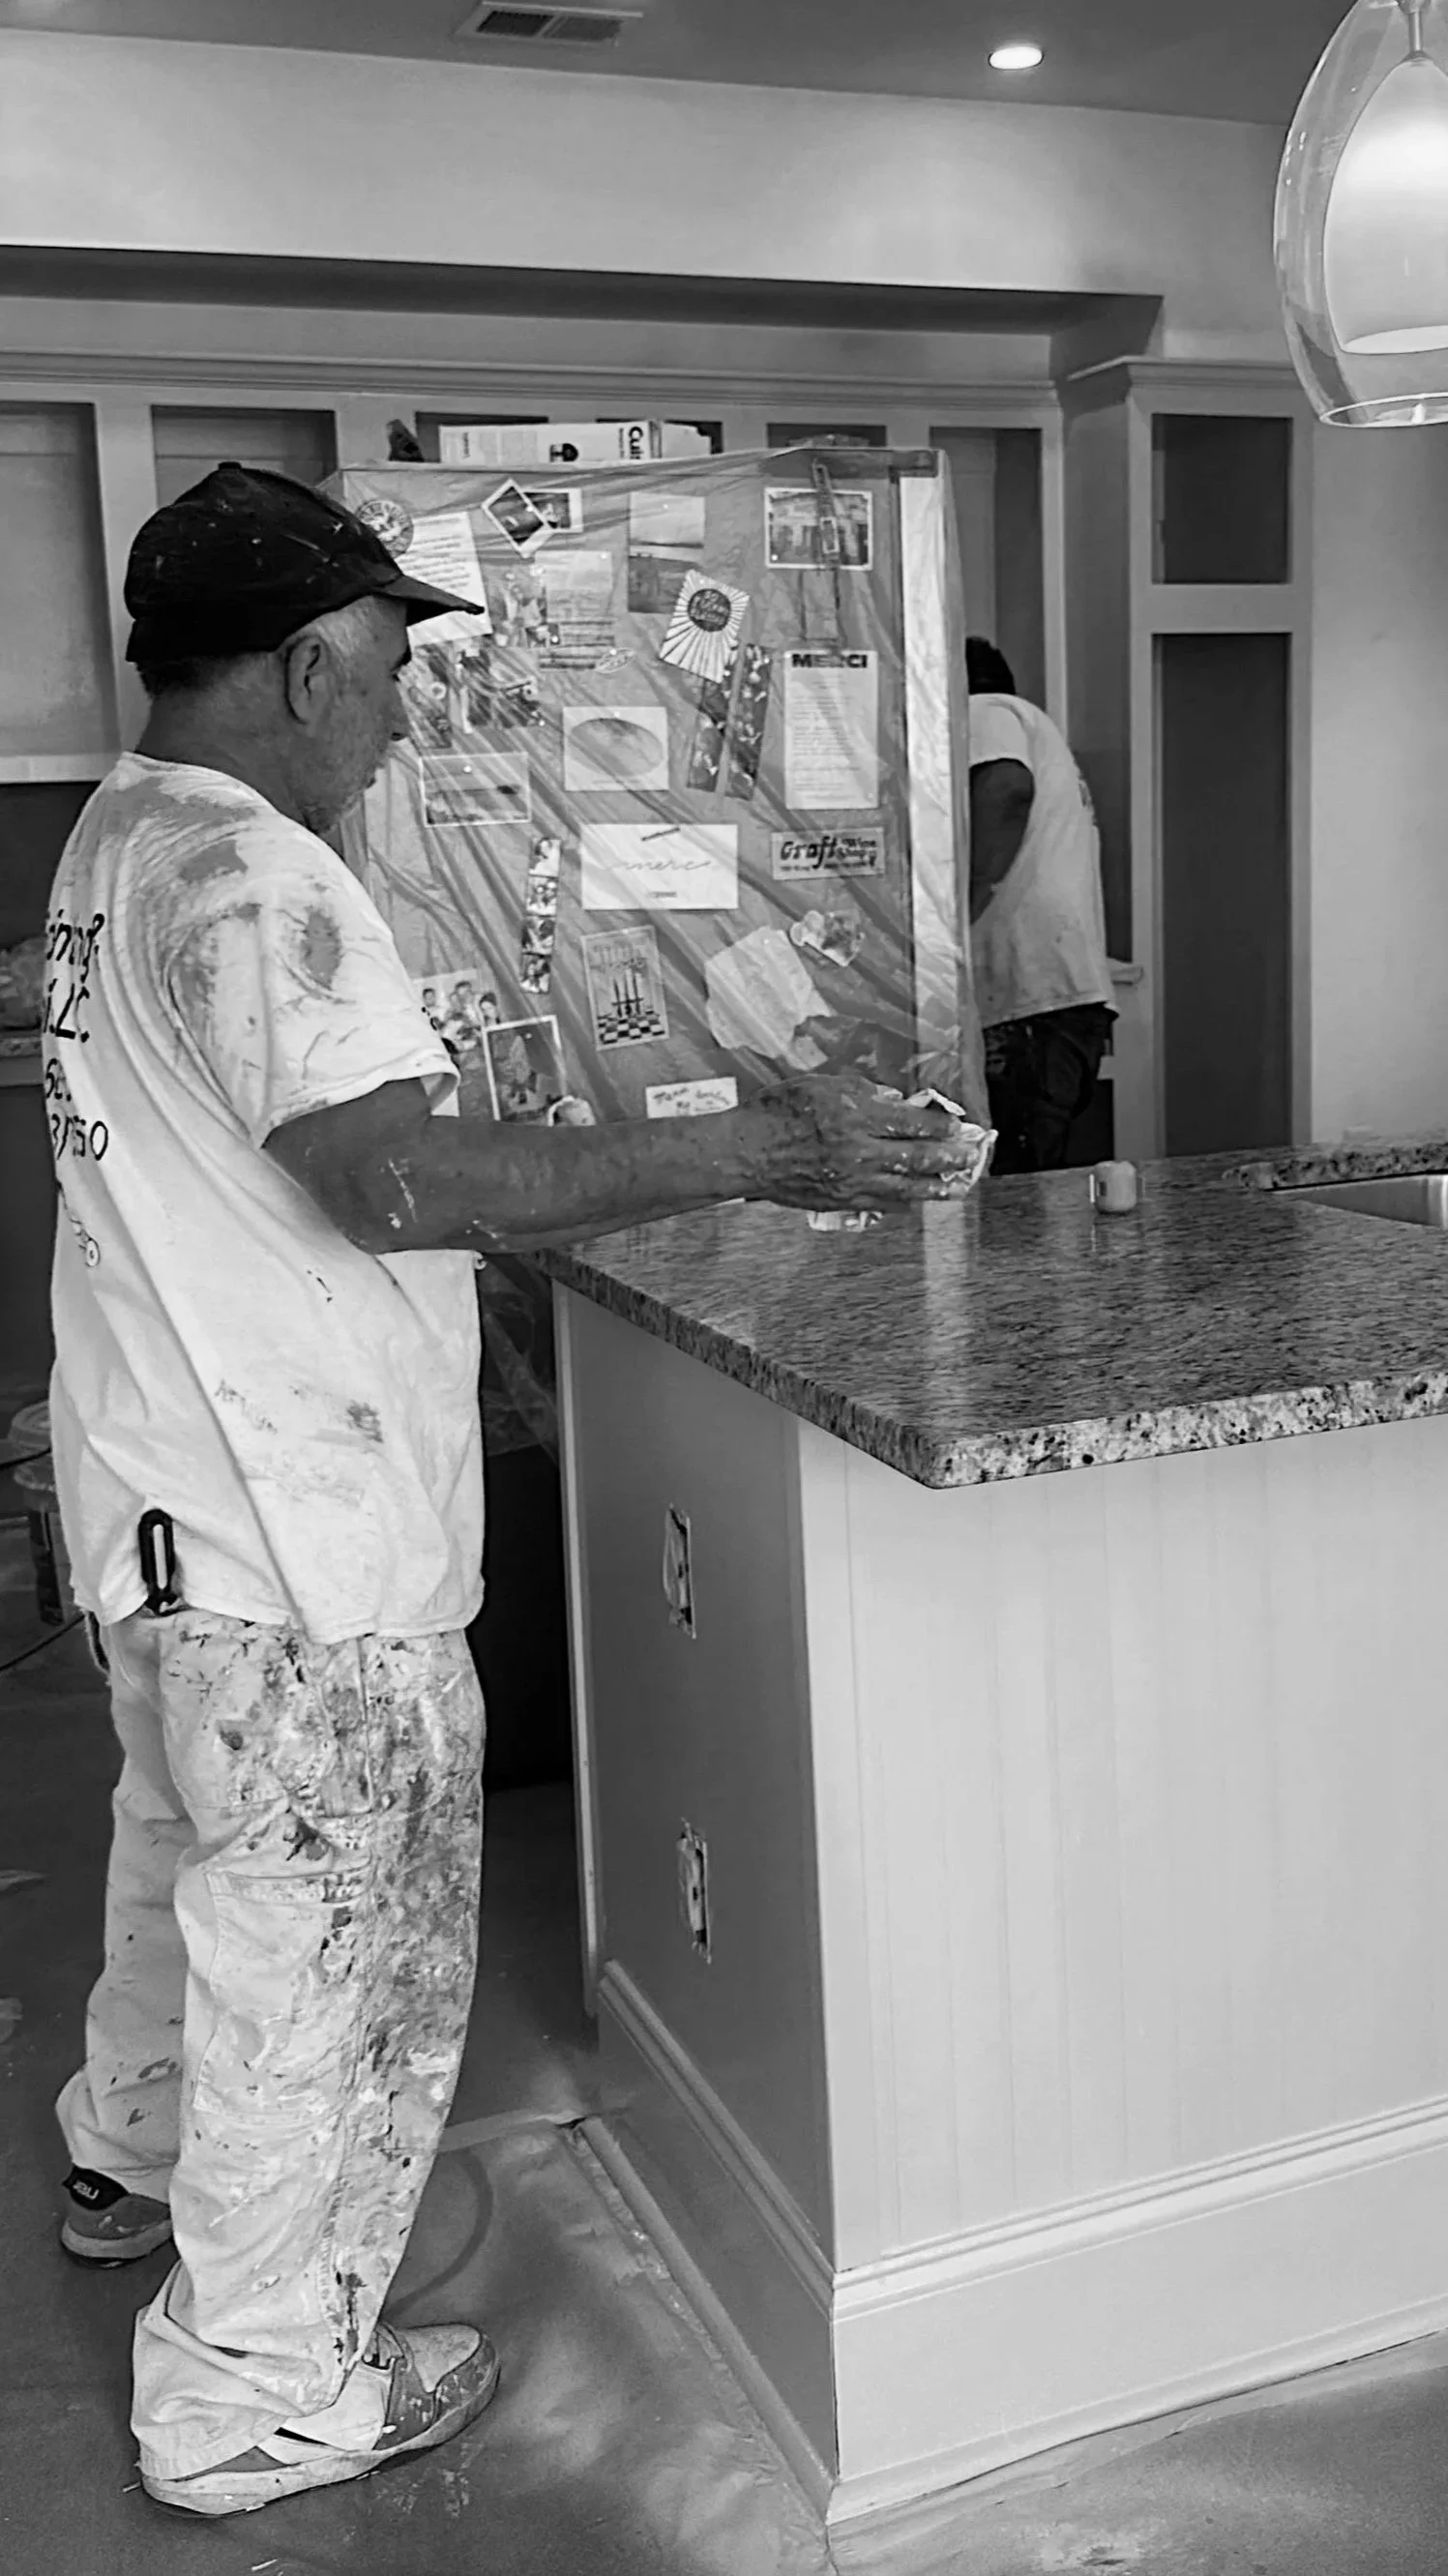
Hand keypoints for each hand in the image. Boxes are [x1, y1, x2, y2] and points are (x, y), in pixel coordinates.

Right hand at [745, 1073, 982, 1211]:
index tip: (959, 1127)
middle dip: (951, 1158)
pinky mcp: (842, 1201)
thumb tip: (894, 1101)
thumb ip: (862, 1092)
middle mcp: (860, 1151)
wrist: (746, 1153)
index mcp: (857, 1115)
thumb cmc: (778, 1113)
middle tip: (973, 1157)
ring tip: (959, 1187)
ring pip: (906, 1187)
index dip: (941, 1126)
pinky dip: (904, 1201)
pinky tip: (917, 1200)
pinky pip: (882, 1204)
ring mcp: (853, 1181)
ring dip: (937, 1187)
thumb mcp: (821, 1086)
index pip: (913, 1123)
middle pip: (918, 1157)